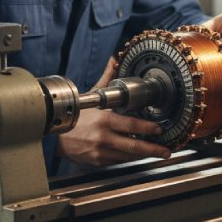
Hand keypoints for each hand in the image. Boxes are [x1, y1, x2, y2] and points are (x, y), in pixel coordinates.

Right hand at [54, 57, 170, 166]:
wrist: (55, 136)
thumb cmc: (75, 115)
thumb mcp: (92, 94)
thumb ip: (107, 78)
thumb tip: (114, 60)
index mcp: (104, 120)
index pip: (131, 125)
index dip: (148, 128)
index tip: (159, 129)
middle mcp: (103, 137)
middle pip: (134, 147)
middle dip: (153, 149)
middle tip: (166, 151)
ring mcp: (101, 152)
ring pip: (128, 156)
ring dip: (143, 155)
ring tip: (156, 152)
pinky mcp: (98, 161)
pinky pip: (118, 161)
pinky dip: (128, 158)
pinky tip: (136, 154)